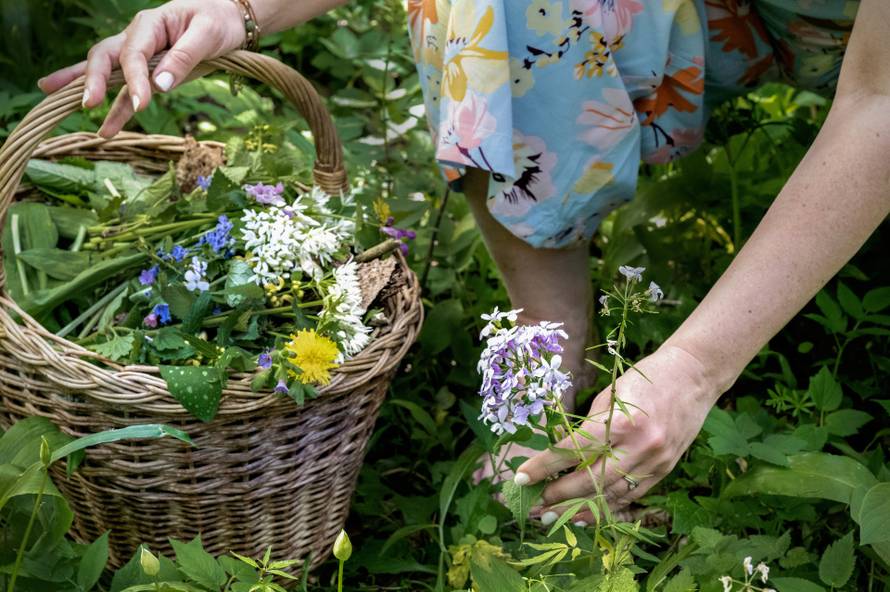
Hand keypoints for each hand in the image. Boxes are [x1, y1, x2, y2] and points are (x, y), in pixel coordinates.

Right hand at [38, 0, 245, 137]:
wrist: (227, 20)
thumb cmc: (217, 22)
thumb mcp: (206, 35)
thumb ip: (183, 57)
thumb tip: (160, 86)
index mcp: (150, 24)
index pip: (134, 54)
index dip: (134, 79)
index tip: (142, 104)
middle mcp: (138, 38)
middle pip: (106, 56)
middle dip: (94, 79)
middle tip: (89, 103)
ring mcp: (140, 56)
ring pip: (107, 72)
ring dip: (87, 89)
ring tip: (69, 105)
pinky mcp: (148, 73)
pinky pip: (126, 90)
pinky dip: (114, 107)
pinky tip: (106, 129)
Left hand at [515, 344, 719, 523]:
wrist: (694, 376)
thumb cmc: (645, 379)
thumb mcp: (610, 396)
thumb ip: (589, 427)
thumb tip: (560, 455)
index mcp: (623, 421)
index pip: (574, 450)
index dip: (545, 466)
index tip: (522, 477)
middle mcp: (641, 446)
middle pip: (591, 480)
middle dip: (559, 495)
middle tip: (535, 505)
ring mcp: (655, 462)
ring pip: (611, 495)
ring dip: (579, 509)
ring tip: (553, 517)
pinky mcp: (664, 470)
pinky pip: (630, 495)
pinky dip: (606, 506)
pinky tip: (585, 513)